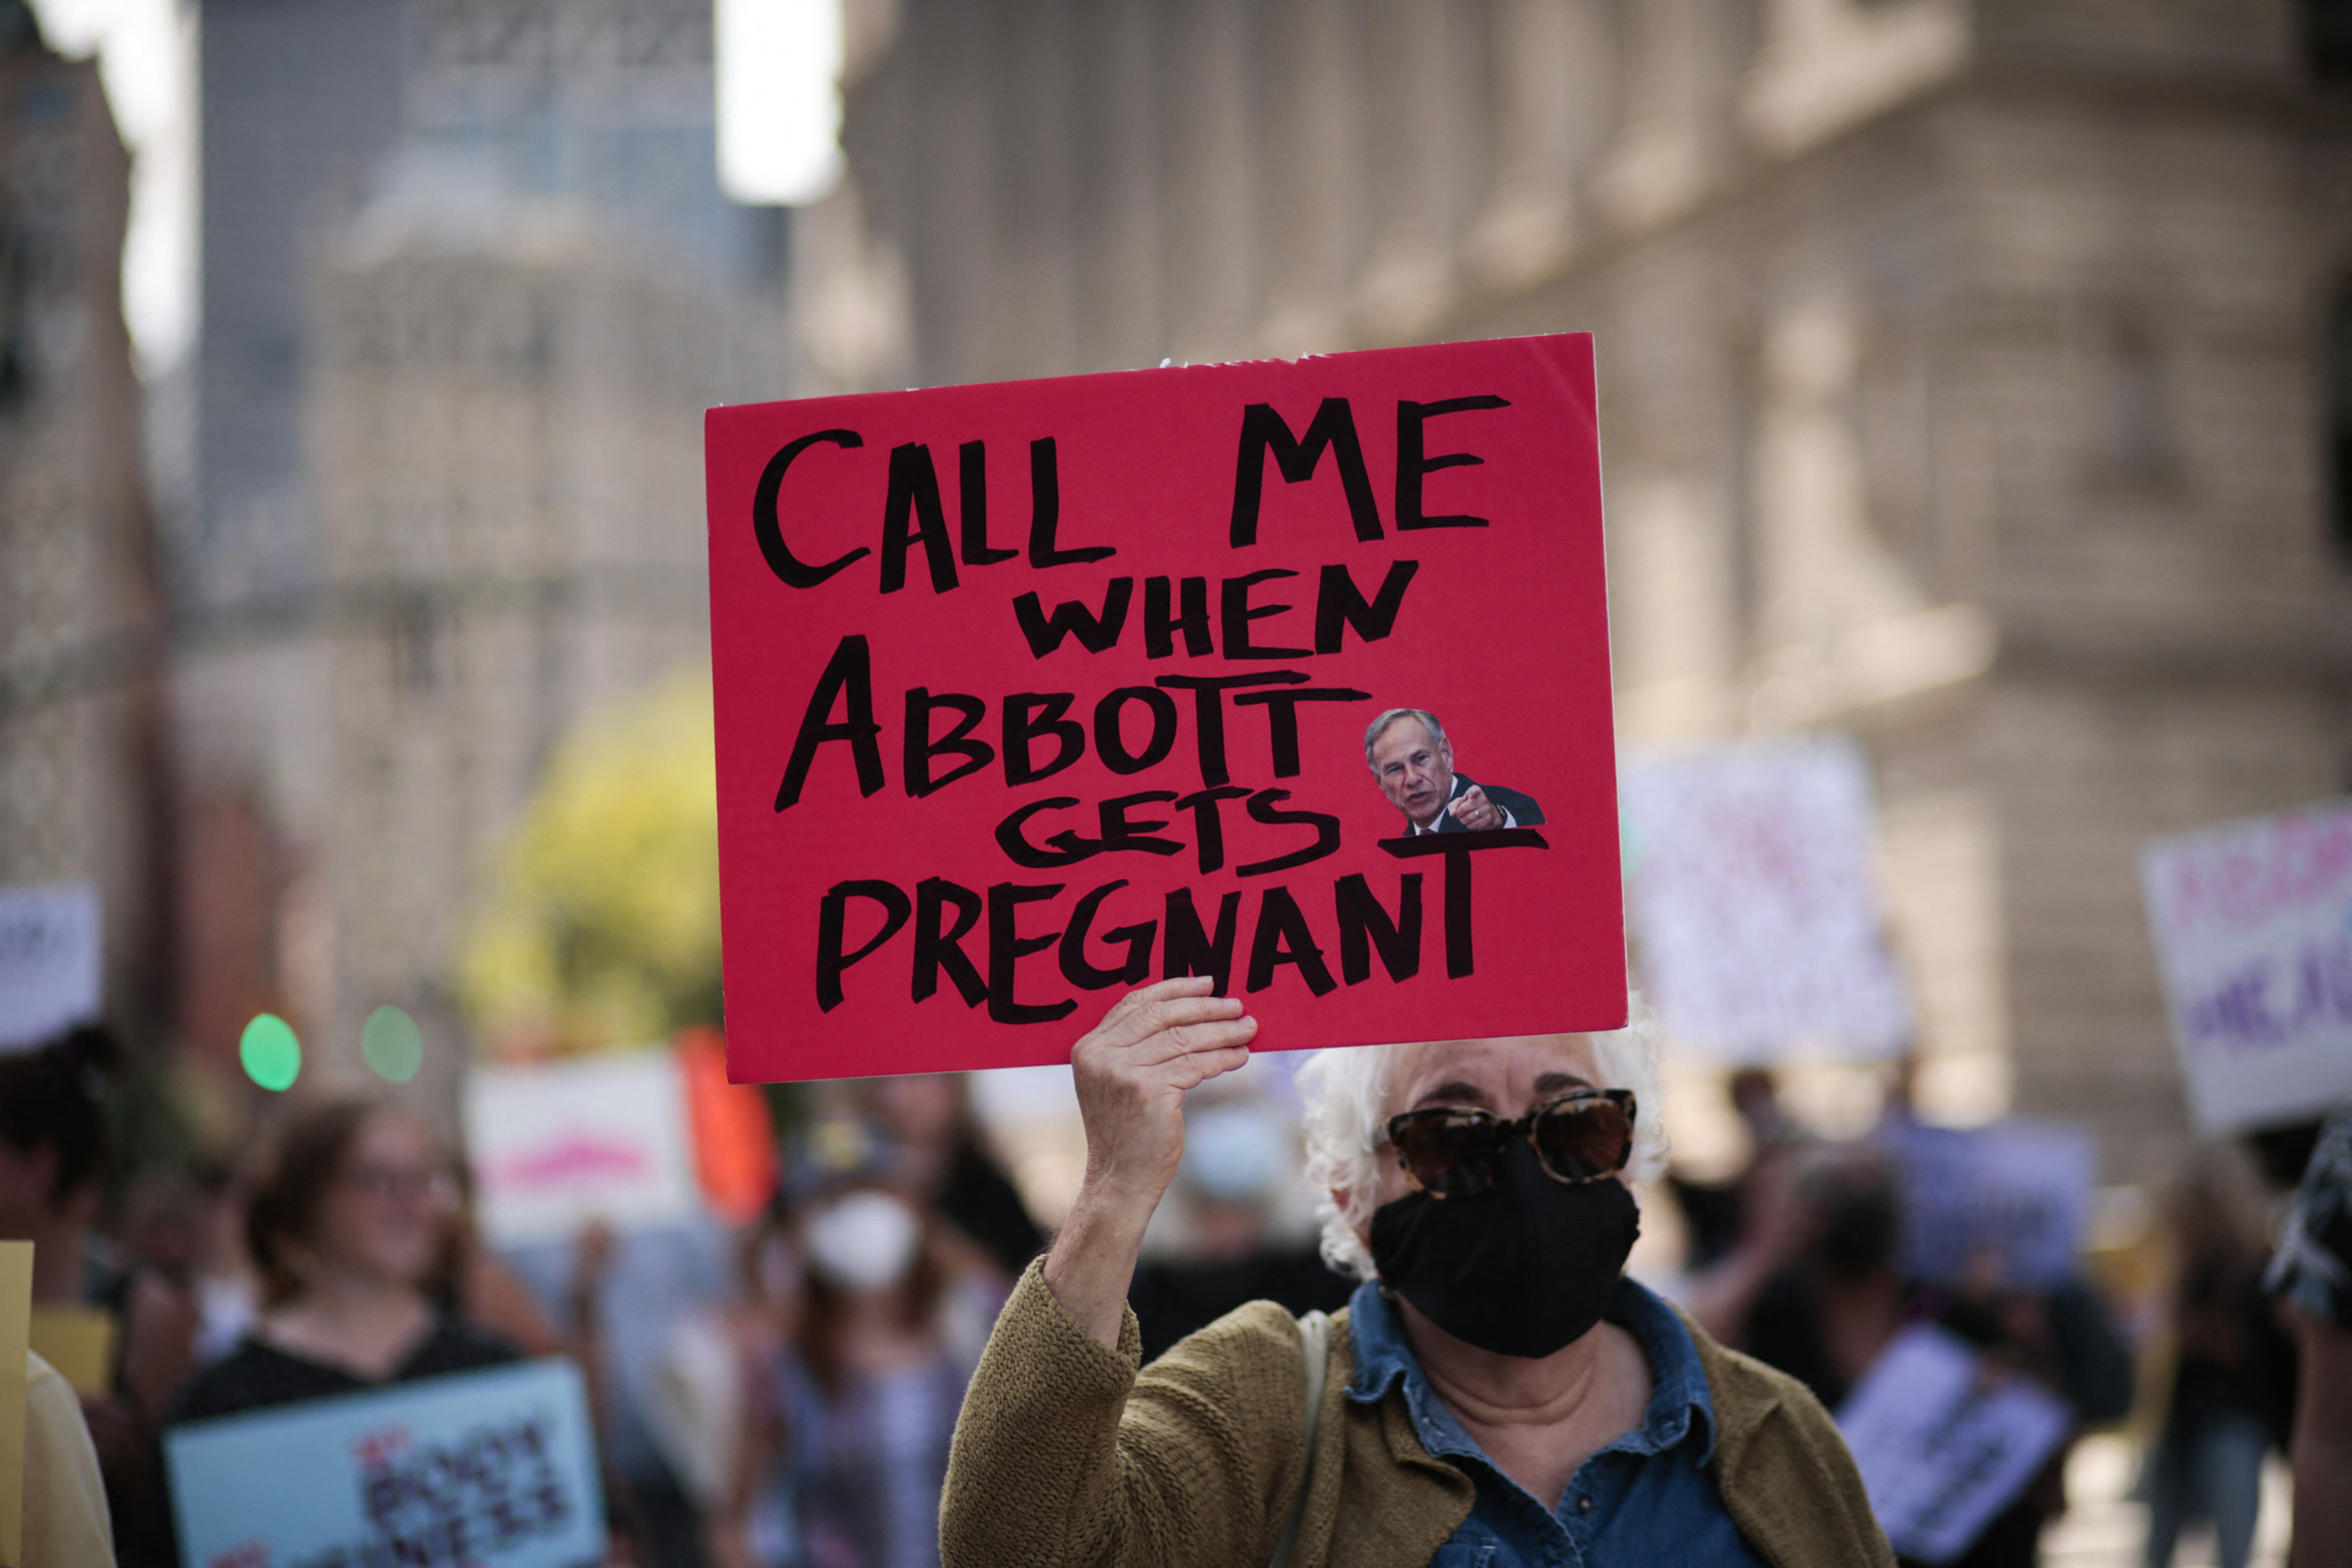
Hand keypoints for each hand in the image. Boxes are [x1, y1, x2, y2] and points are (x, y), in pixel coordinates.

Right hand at [1070, 977, 1257, 1204]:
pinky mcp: (1149, 1092)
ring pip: (1184, 1039)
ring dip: (1222, 1031)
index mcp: (1089, 1047)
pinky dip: (1223, 1058)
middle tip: (1237, 1005)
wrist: (1120, 1179)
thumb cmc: (1126, 1130)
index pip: (1136, 1003)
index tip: (1208, 983)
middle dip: (1205, 1007)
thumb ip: (1136, 1047)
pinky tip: (1240, 1056)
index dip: (1175, 989)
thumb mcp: (1116, 1082)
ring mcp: (1123, 1073)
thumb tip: (1190, 1013)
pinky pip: (1196, 1065)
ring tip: (1248, 1028)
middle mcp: (1101, 1055)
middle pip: (1162, 1015)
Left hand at [1448, 784, 1503, 830]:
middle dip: (1459, 814)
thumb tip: (1453, 813)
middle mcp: (1483, 799)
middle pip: (1463, 809)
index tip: (1474, 792)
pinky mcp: (1489, 820)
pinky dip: (1470, 825)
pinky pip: (1473, 826)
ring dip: (1464, 821)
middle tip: (1460, 814)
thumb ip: (1454, 805)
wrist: (1490, 812)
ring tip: (1467, 818)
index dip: (1473, 792)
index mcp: (1476, 791)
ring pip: (1468, 819)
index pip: (1474, 791)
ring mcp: (1487, 809)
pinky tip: (1473, 822)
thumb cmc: (1472, 805)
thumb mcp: (1462, 801)